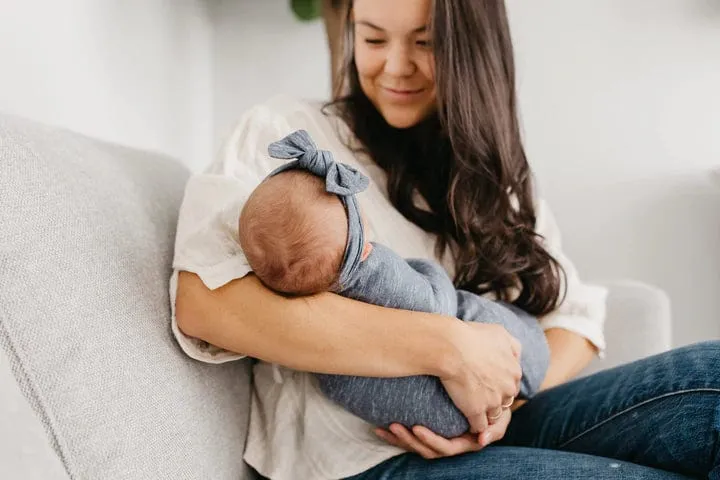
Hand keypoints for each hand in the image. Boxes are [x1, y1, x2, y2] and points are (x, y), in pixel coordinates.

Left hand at [374, 409, 511, 458]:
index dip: (431, 440)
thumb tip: (481, 441)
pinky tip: (379, 427)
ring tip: (386, 427)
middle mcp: (449, 445)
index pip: (446, 447)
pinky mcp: (425, 433)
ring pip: (415, 445)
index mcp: (464, 443)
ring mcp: (436, 440)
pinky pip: (408, 438)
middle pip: (426, 449)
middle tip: (395, 426)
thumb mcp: (501, 417)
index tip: (417, 428)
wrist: (484, 397)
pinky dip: (393, 436)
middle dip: (410, 440)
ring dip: (399, 439)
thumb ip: (495, 429)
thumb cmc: (495, 408)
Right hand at [440, 322, 521, 432]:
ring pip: (494, 415)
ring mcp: (493, 401)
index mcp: (514, 371)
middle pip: (505, 400)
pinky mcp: (476, 411)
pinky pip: (479, 426)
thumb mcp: (500, 332)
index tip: (488, 382)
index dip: (500, 384)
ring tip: (473, 409)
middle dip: (495, 399)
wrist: (451, 346)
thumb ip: (512, 345)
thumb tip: (516, 355)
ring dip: (486, 414)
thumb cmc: (472, 336)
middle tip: (480, 395)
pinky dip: (475, 426)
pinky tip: (468, 421)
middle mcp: (508, 388)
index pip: (511, 384)